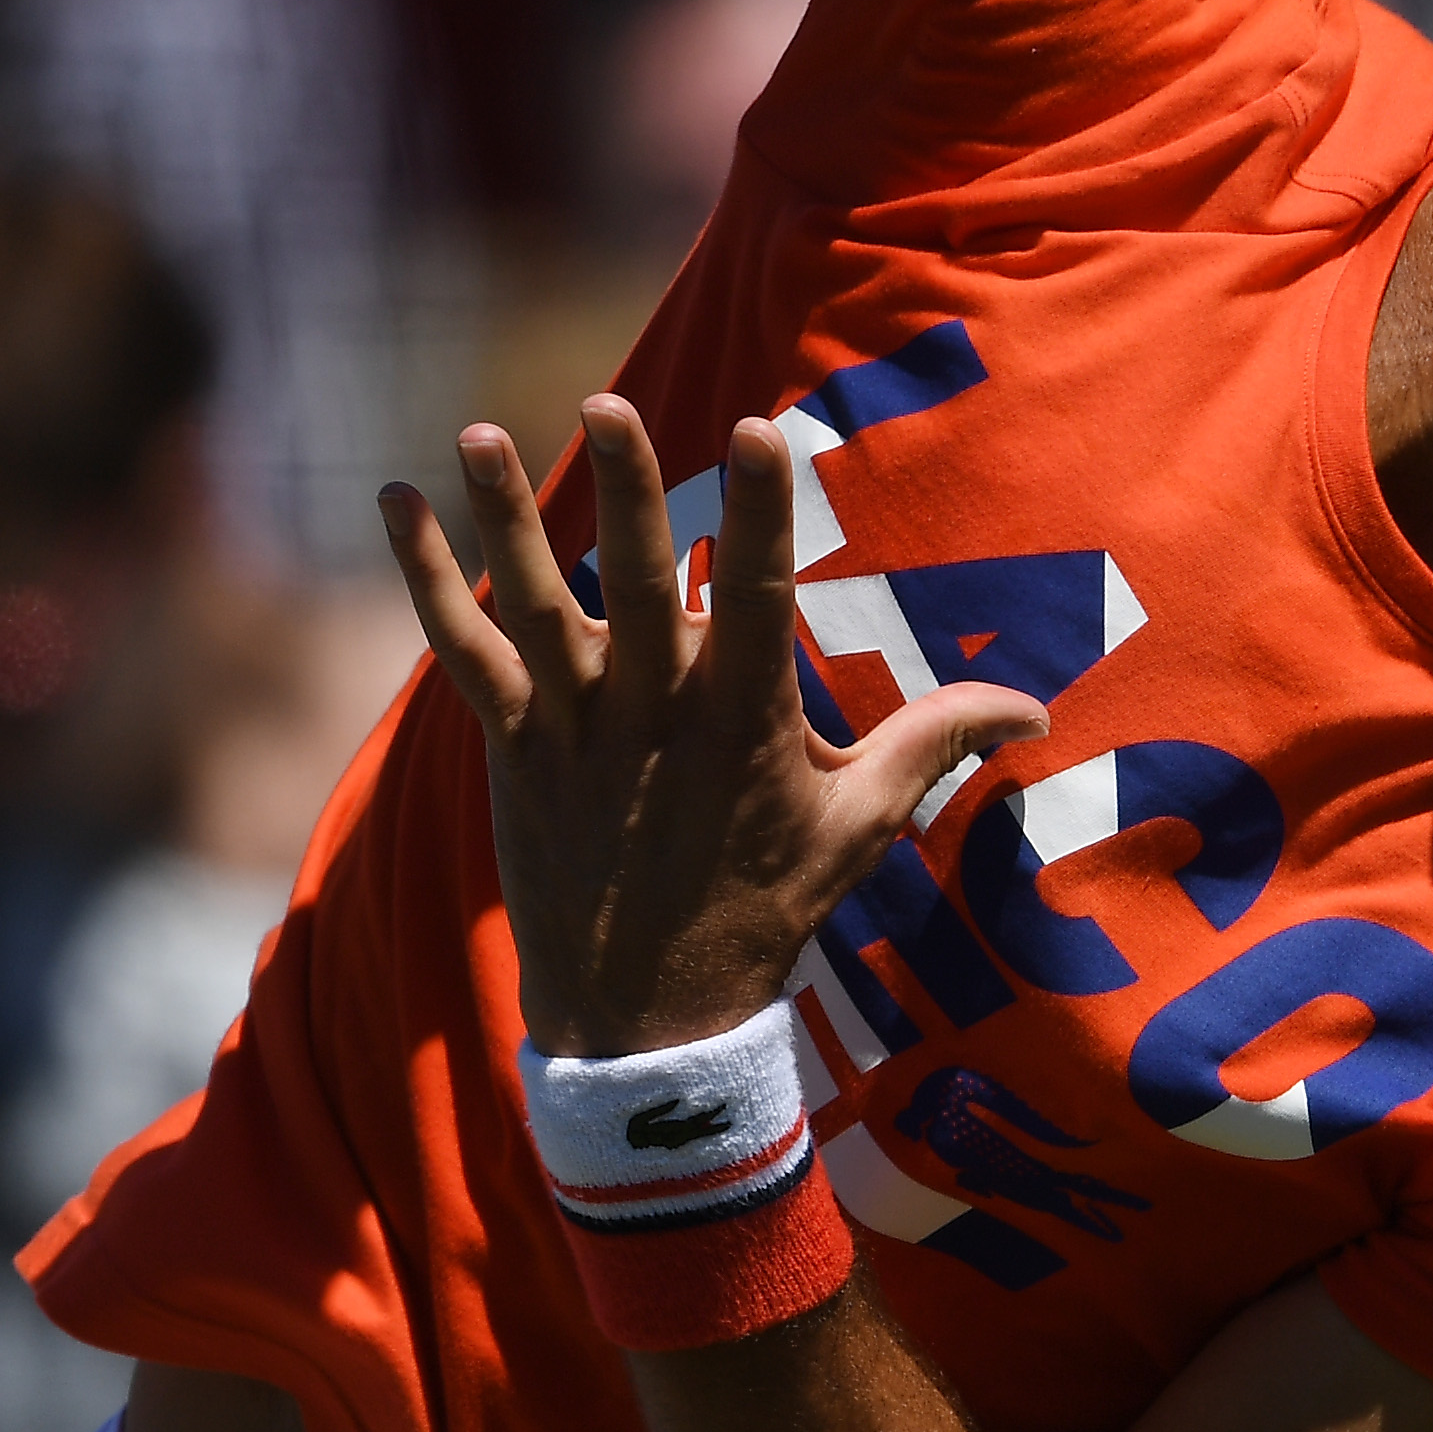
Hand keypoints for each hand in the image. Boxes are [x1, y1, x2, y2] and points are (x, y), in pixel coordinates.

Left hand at [381, 397, 1043, 1057]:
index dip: (759, 515)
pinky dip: (423, 583)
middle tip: (610, 404)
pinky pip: (462, 657)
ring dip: (505, 520)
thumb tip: (1038, 706)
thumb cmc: (761, 915)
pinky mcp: (514, 754)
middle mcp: (653, 719)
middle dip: (627, 493)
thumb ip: (935, 745)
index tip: (761, 432)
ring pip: (534, 609)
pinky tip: (394, 504)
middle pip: (636, 587)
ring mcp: (574, 735)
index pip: (756, 601)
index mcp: (744, 726)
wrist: (646, 1027)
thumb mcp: (857, 829)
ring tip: (476, 432)